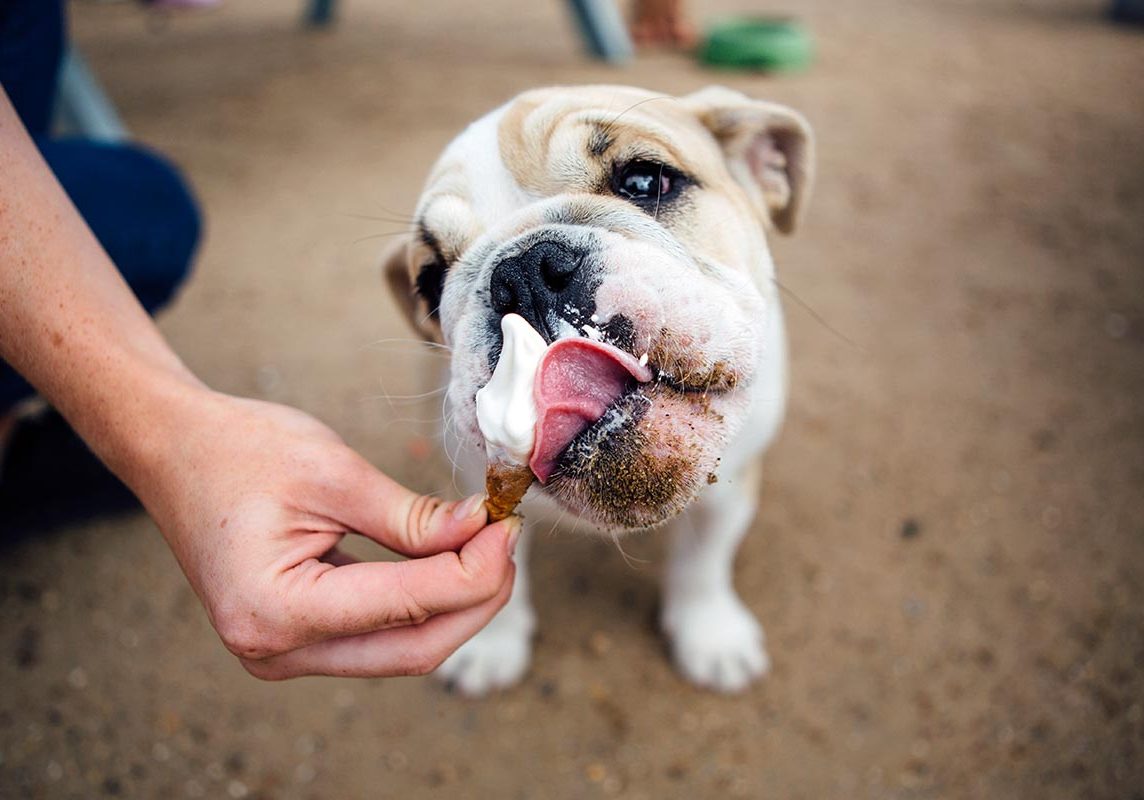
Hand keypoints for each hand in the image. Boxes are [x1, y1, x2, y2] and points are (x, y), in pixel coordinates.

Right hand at [135, 388, 516, 679]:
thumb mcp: (334, 473)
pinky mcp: (293, 638)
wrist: (173, 449)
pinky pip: (376, 637)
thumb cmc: (239, 449)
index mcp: (275, 610)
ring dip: (453, 605)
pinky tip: (449, 562)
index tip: (509, 526)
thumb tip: (483, 530)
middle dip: (476, 599)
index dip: (476, 571)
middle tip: (508, 540)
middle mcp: (274, 650)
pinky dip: (420, 604)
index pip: (409, 607)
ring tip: (486, 546)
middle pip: (414, 650)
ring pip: (400, 651)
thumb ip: (413, 516)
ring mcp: (281, 652)